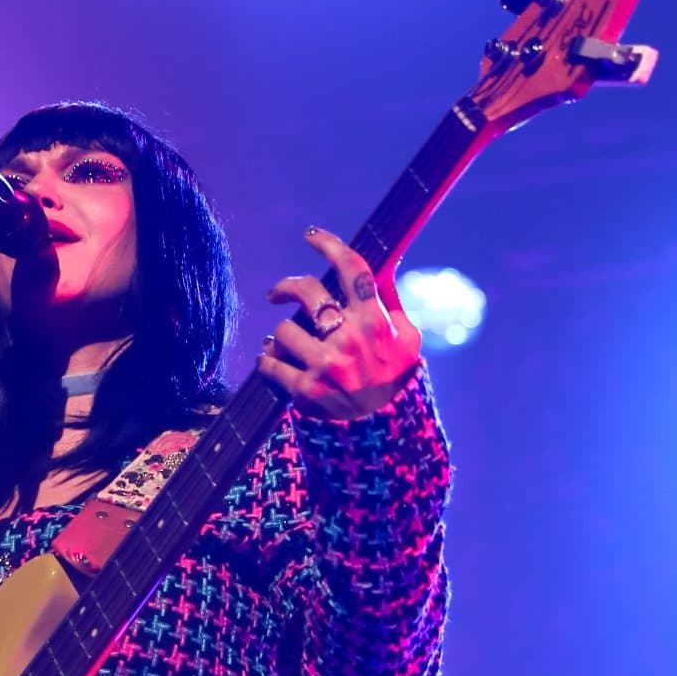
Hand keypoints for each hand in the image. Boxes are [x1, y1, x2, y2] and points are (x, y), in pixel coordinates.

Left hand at [258, 226, 420, 418]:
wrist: (385, 439)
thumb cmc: (397, 384)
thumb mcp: (408, 342)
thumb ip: (391, 304)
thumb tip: (385, 264)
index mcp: (377, 322)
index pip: (352, 268)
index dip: (329, 244)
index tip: (312, 235)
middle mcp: (352, 339)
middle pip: (307, 291)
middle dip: (286, 287)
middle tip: (277, 295)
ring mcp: (327, 365)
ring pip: (283, 329)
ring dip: (282, 337)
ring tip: (287, 348)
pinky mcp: (306, 391)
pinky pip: (270, 363)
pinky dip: (268, 361)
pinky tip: (272, 363)